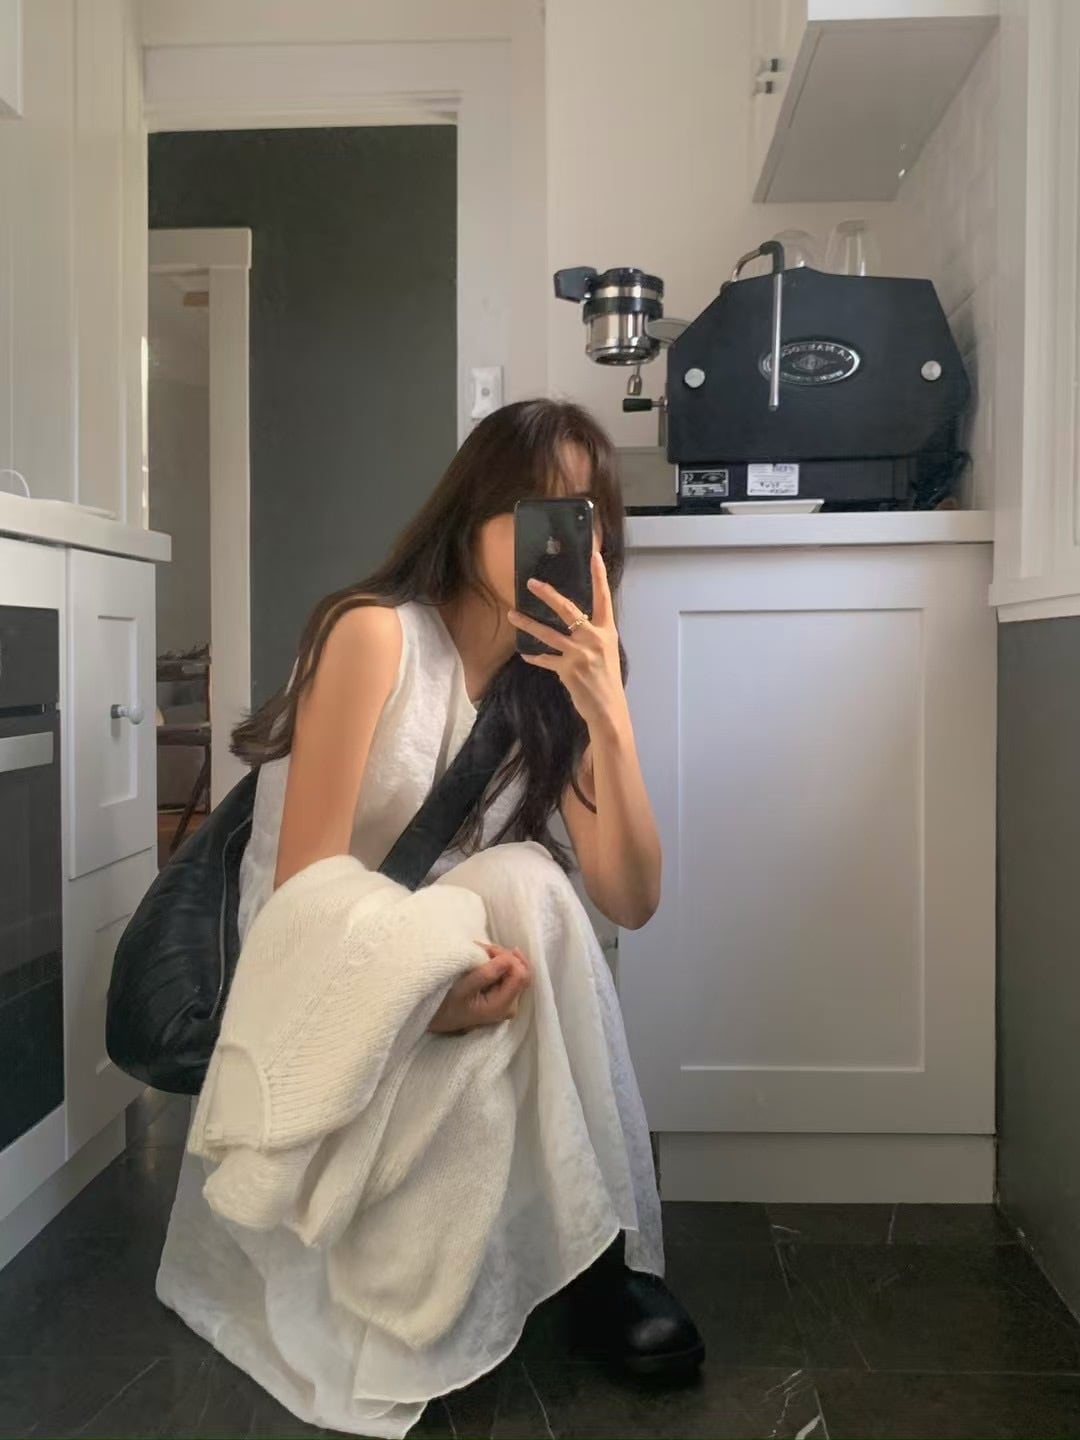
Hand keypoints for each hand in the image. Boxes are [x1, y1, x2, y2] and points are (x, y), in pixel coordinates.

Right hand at [428, 944, 530, 1034]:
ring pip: (517, 970)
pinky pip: (511, 973)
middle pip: (521, 971)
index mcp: (502, 1005)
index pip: (520, 975)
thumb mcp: (462, 988)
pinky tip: (486, 959)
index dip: (507, 958)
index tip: (487, 951)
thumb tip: (508, 960)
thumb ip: (485, 975)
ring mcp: (509, 1000)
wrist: (442, 1018)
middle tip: (483, 949)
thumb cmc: (448, 1005)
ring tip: (480, 952)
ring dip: (501, 957)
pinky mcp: (506, 995)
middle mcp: (511, 1005)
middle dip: (505, 955)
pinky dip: (500, 962)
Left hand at [509, 551, 628, 735]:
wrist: (608, 709)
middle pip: (568, 609)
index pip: (603, 598)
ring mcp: (579, 653)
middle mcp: (593, 638)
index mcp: (606, 631)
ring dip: (527, 624)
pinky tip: (525, 653)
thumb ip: (592, 636)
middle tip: (531, 583)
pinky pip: (545, 659)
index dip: (598, 576)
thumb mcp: (606, 652)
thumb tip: (576, 623)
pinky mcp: (567, 669)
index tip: (593, 556)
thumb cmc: (607, 680)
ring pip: (548, 633)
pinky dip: (534, 656)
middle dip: (548, 594)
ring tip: (512, 615)